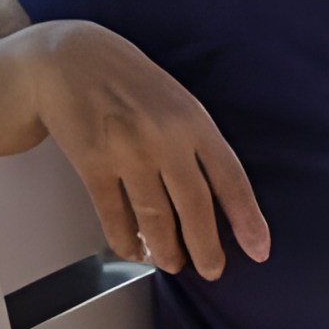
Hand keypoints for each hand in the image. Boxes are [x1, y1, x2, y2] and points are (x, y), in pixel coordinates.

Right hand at [21, 21, 269, 279]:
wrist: (69, 58)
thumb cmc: (127, 81)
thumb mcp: (176, 100)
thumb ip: (197, 143)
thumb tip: (216, 200)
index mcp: (193, 119)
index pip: (230, 177)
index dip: (247, 218)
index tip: (259, 249)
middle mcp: (164, 137)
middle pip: (194, 207)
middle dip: (206, 248)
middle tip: (212, 270)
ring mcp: (126, 151)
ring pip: (155, 217)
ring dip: (166, 250)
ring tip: (171, 263)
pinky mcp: (92, 163)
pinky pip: (113, 215)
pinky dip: (125, 240)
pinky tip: (133, 249)